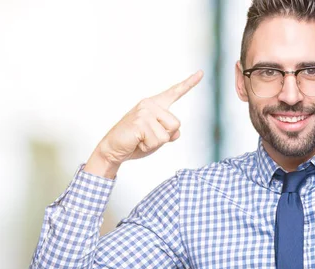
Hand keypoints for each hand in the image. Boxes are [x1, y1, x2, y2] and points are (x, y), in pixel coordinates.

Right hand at [85, 71, 203, 177]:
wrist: (113, 149)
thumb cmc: (135, 142)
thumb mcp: (157, 138)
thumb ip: (169, 133)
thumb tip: (177, 132)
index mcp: (155, 105)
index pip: (175, 93)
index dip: (189, 83)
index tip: (201, 73)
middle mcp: (150, 104)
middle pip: (176, 124)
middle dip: (165, 137)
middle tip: (146, 137)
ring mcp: (144, 112)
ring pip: (167, 134)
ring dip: (155, 143)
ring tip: (141, 139)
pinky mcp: (140, 122)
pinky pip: (157, 141)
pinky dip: (148, 147)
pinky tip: (137, 141)